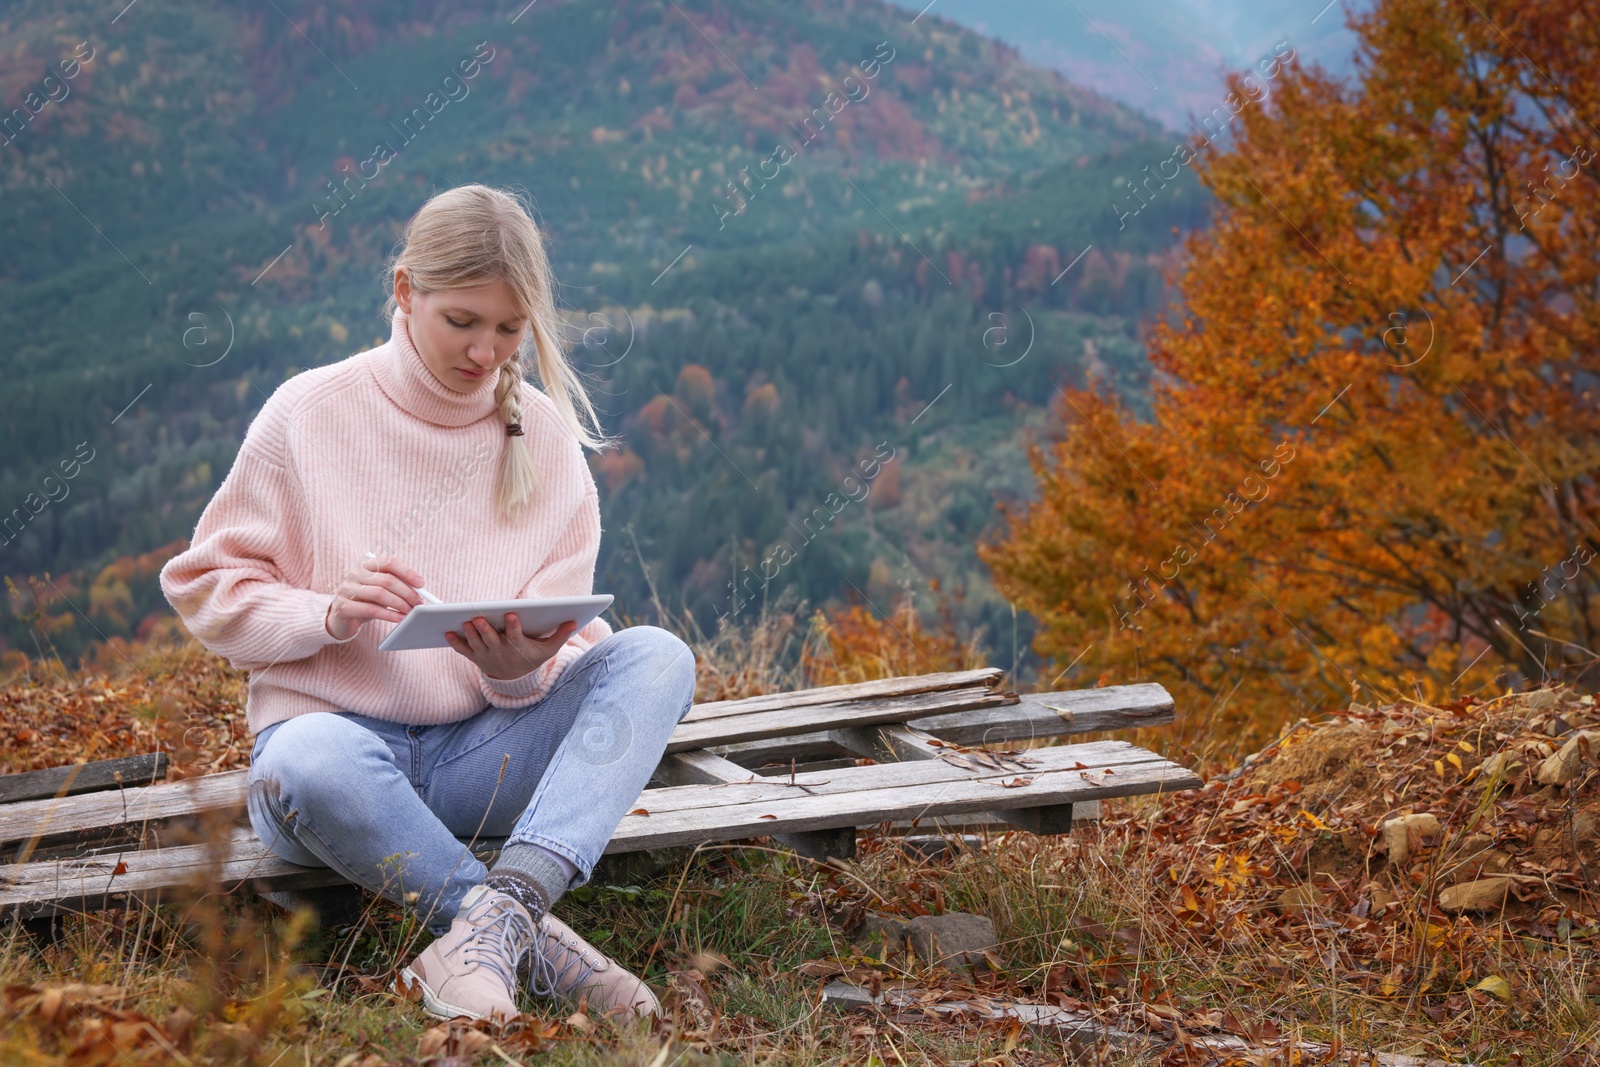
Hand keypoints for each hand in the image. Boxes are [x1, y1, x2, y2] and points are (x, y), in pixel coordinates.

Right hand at [325, 554, 428, 640]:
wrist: (341, 618)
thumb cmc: (365, 601)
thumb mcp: (380, 589)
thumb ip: (396, 585)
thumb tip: (419, 590)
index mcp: (364, 564)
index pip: (388, 562)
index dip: (407, 572)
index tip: (421, 584)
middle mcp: (354, 573)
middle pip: (387, 580)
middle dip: (407, 592)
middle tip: (419, 603)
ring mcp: (346, 589)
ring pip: (380, 594)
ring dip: (400, 604)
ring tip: (411, 612)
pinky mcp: (343, 606)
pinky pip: (371, 610)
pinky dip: (389, 615)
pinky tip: (399, 619)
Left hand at [445, 613, 578, 680]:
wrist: (515, 680)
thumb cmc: (532, 658)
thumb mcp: (548, 650)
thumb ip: (560, 635)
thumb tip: (574, 621)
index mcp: (518, 648)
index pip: (515, 637)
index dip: (513, 626)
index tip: (511, 614)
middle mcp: (501, 653)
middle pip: (491, 640)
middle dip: (485, 630)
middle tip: (479, 618)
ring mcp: (486, 656)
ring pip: (476, 644)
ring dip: (470, 634)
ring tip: (465, 622)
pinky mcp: (476, 657)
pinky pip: (463, 651)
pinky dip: (455, 643)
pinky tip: (448, 632)